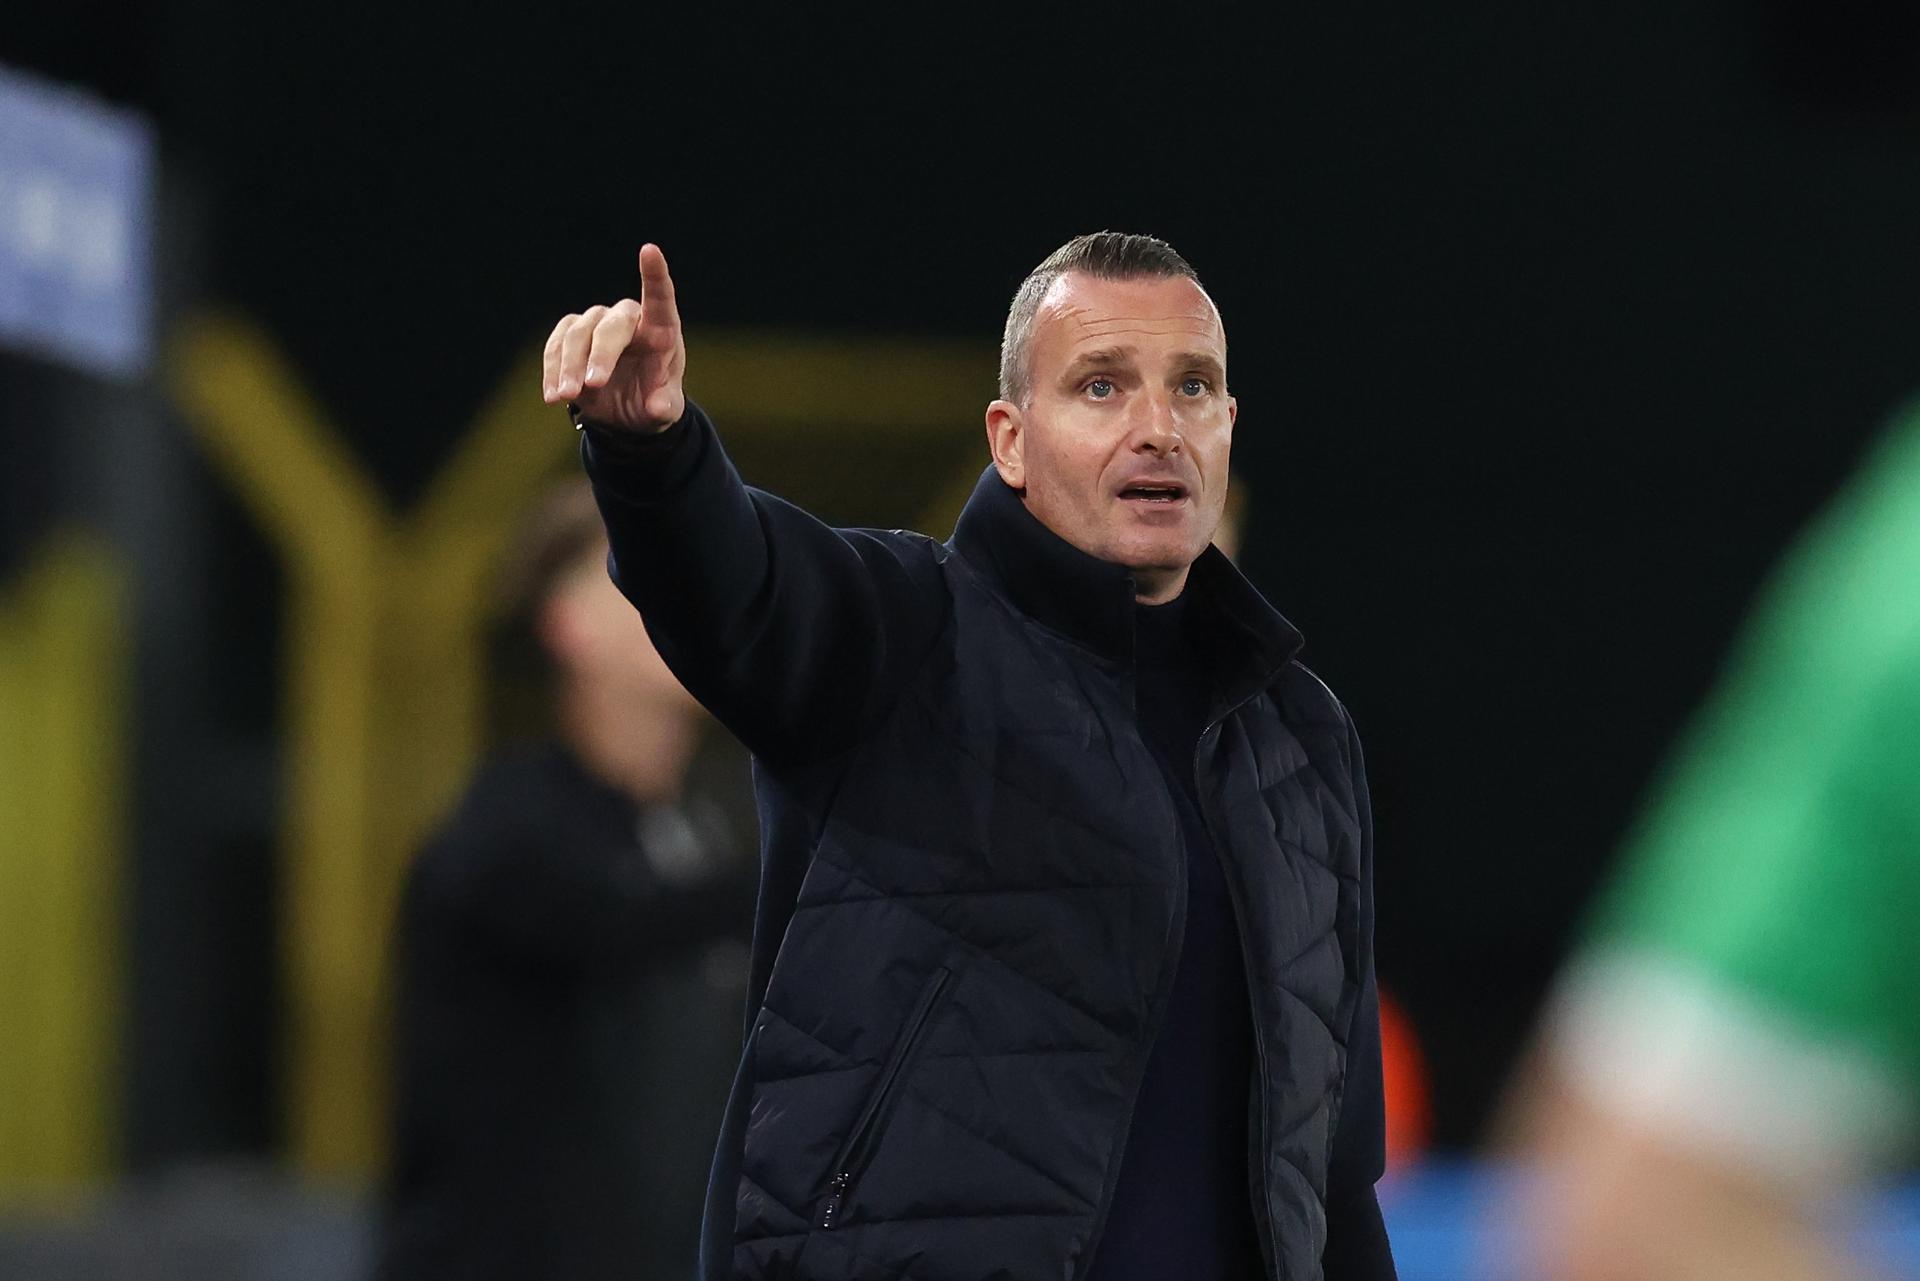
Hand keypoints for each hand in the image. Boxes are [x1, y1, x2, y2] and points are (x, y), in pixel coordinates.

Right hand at [541, 243, 685, 431]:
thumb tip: (658, 407)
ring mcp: (597, 324)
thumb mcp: (663, 410)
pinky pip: (555, 346)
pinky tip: (552, 396)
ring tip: (566, 398)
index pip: (660, 298)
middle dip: (600, 355)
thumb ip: (663, 406)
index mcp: (661, 331)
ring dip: (568, 367)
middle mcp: (629, 320)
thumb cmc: (653, 401)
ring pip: (576, 334)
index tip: (650, 251)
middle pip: (610, 324)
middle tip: (593, 385)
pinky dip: (552, 371)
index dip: (655, 275)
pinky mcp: (571, 335)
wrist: (627, 412)